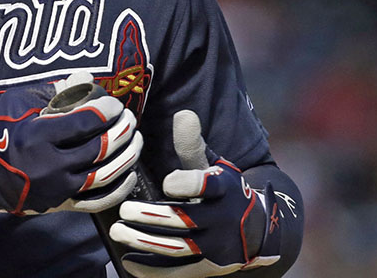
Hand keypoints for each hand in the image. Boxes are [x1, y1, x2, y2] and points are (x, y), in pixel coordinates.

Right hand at [0, 71, 141, 216]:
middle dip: (121, 130)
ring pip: (105, 174)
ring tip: (136, 140)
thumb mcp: (18, 103)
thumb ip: (53, 91)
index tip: (114, 103)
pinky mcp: (61, 205)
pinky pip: (98, 201)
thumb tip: (86, 78)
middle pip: (100, 147)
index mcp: (38, 136)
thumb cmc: (0, 132)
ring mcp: (58, 189)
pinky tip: (129, 172)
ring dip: (127, 155)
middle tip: (129, 118)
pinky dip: (119, 188)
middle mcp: (50, 165)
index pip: (84, 122)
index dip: (106, 110)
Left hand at [109, 111, 282, 276]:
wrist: (258, 229)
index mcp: (224, 189)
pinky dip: (154, 270)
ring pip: (178, 248)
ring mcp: (218, 247)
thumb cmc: (223, 190)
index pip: (207, 186)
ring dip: (144, 242)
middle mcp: (223, 220)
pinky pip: (180, 273)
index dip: (188, 184)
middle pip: (184, 220)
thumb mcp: (214, 166)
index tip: (167, 183)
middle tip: (123, 212)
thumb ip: (193, 145)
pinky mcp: (210, 268)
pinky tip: (129, 263)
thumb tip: (183, 114)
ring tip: (118, 232)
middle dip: (151, 217)